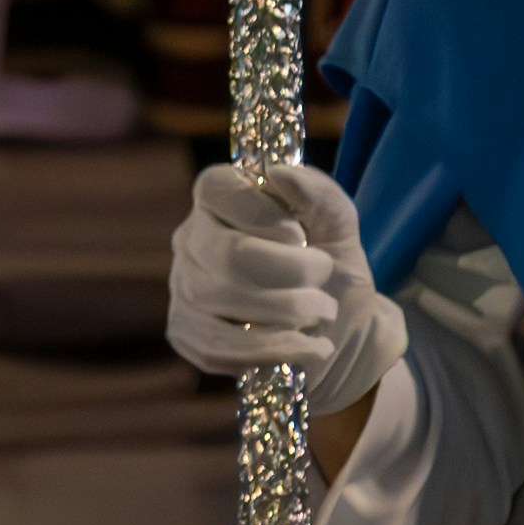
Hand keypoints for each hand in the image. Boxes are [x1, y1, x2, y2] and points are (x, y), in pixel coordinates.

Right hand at [167, 161, 399, 418]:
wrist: (338, 331)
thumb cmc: (333, 269)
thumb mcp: (341, 228)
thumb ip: (320, 194)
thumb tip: (280, 174)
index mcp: (221, 199)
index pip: (217, 189)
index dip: (262, 213)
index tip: (302, 238)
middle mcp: (191, 239)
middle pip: (226, 252)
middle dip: (291, 272)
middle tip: (325, 283)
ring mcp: (182, 287)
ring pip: (219, 300)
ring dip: (286, 313)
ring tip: (322, 313)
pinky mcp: (185, 333)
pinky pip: (215, 346)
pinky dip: (270, 350)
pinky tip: (305, 347)